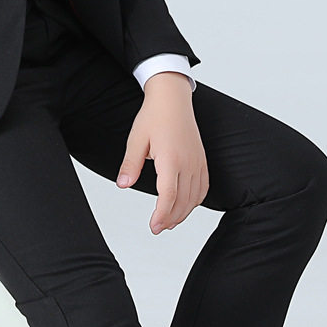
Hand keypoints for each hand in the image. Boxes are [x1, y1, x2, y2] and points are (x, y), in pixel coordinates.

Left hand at [115, 73, 208, 234]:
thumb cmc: (154, 115)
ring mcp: (197, 162)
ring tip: (169, 220)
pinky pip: (203, 187)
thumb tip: (123, 185)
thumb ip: (130, 164)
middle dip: (171, 218)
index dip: (161, 215)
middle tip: (158, 228)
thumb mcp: (136, 139)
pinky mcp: (202, 160)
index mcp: (171, 158)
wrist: (172, 98)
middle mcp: (188, 162)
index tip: (153, 226)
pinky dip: (195, 201)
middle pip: (183, 201)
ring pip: (195, 197)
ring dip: (183, 212)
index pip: (169, 196)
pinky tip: (185, 205)